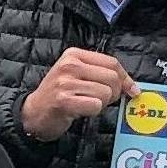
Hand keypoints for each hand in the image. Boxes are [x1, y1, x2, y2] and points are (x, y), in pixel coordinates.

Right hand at [21, 48, 135, 140]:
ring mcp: (66, 82)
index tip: (131, 90)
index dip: (125, 78)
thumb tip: (132, 87)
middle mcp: (70, 65)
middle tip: (100, 99)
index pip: (112, 62)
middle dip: (113, 93)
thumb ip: (102, 75)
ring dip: (101, 104)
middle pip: (112, 78)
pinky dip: (93, 111)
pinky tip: (80, 110)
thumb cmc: (59, 95)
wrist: (33, 113)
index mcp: (74, 54)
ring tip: (85, 103)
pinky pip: (95, 106)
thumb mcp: (77, 76)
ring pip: (106, 93)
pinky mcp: (64, 100)